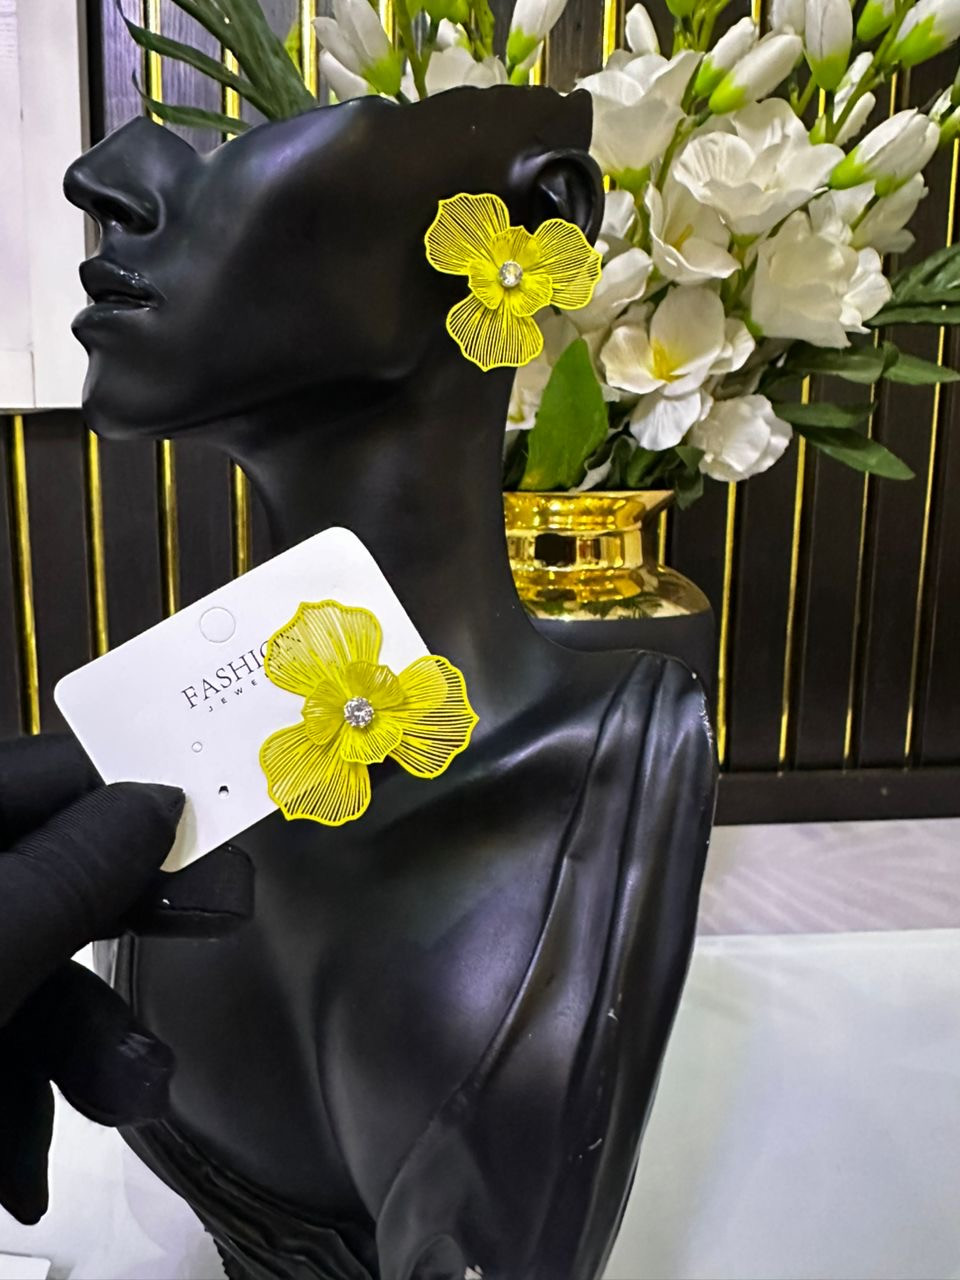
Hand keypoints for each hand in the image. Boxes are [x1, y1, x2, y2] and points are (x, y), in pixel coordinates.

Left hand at [0, 734, 252, 1223]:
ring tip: (135, 1097)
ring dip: (89, 1052)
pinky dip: (22, 1111)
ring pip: (24, 986)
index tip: (220, 811)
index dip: (134, 783)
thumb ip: (73, 871)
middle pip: (47, 881)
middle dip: (125, 933)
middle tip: (220, 924)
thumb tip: (159, 798)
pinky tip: (24, 1174)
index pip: (48, 772)